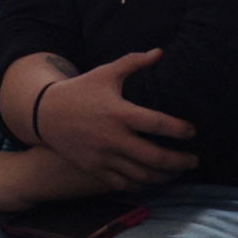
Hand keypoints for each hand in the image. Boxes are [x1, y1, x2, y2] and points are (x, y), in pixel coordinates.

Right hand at [35, 49, 197, 188]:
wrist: (44, 113)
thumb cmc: (80, 90)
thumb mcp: (105, 73)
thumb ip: (133, 63)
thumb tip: (159, 52)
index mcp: (119, 112)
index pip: (158, 124)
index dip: (180, 130)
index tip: (192, 131)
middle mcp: (112, 137)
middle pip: (155, 157)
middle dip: (180, 162)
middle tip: (193, 160)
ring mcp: (102, 156)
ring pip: (142, 175)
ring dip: (165, 177)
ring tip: (176, 172)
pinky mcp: (93, 168)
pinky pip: (123, 184)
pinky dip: (141, 185)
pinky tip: (151, 180)